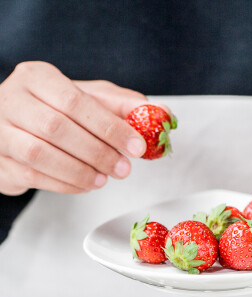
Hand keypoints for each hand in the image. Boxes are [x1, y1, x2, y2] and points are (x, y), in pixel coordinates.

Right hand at [0, 61, 147, 195]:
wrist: (17, 125)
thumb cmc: (57, 109)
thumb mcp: (91, 98)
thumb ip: (123, 105)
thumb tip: (159, 113)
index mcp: (37, 77)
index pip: (76, 102)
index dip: (110, 128)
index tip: (136, 146)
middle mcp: (12, 99)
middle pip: (57, 129)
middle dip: (98, 153)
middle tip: (124, 168)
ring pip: (39, 155)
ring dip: (80, 172)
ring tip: (103, 179)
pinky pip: (31, 176)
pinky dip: (64, 185)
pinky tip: (84, 185)